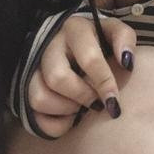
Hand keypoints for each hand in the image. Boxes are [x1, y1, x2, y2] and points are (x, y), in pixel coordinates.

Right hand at [28, 14, 135, 136]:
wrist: (69, 39)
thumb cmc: (96, 39)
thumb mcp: (112, 31)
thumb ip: (124, 39)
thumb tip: (127, 62)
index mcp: (74, 30)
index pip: (88, 58)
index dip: (104, 83)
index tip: (114, 101)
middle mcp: (50, 45)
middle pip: (57, 78)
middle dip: (81, 96)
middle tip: (95, 101)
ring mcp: (34, 66)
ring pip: (39, 97)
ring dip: (65, 110)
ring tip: (80, 107)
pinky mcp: (26, 87)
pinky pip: (34, 115)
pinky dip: (54, 123)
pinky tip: (69, 117)